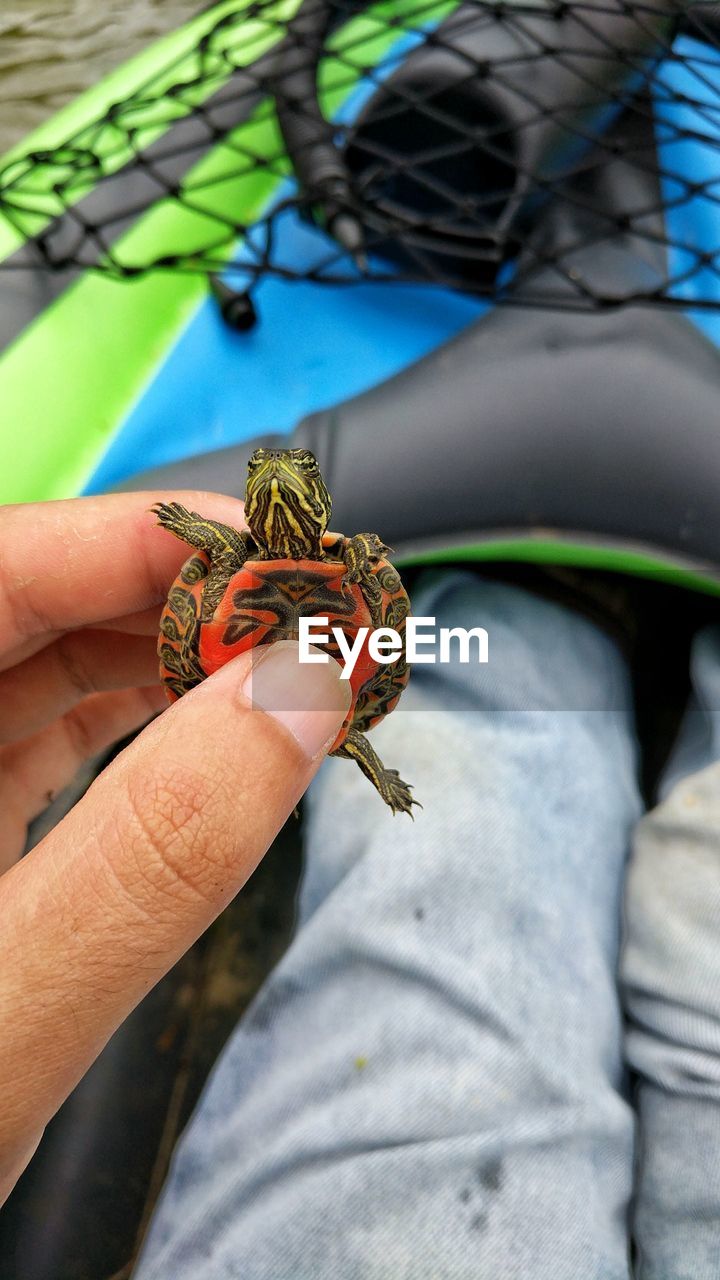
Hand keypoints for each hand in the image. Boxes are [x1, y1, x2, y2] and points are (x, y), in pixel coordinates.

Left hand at [0, 492, 349, 1202]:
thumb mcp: (15, 1013)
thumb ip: (152, 856)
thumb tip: (299, 695)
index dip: (135, 541)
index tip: (271, 556)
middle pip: (26, 601)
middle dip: (174, 597)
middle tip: (306, 616)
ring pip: (41, 657)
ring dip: (167, 653)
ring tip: (282, 666)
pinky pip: (46, 727)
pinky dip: (140, 717)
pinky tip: (214, 719)